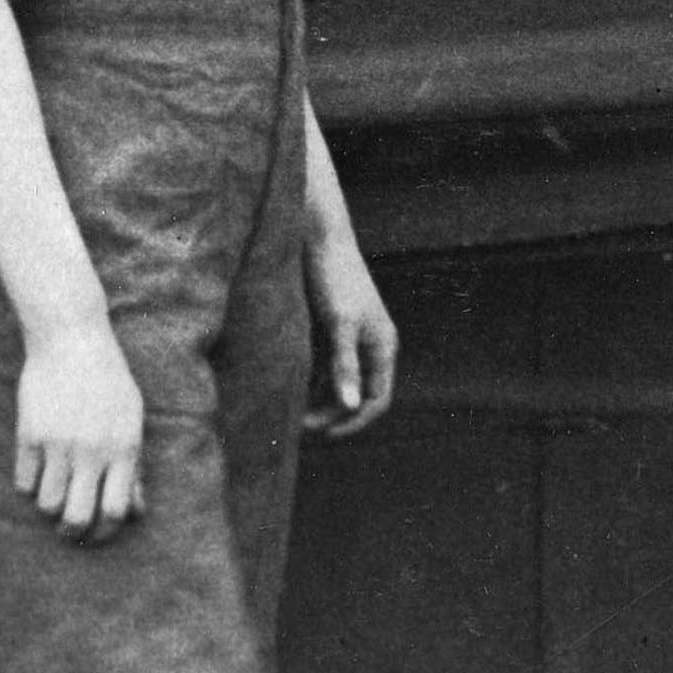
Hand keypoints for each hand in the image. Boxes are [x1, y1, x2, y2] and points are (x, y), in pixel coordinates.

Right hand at [11, 321, 148, 539]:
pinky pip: (24, 483)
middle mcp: (92, 451)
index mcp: (124, 448)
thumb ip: (134, 466)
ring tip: (54, 495)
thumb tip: (136, 511)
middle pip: (77, 517)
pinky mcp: (29, 435)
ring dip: (50, 507)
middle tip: (69, 529)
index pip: (115, 511)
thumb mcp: (131, 419)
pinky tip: (36, 473)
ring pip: (47, 505)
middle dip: (73, 532)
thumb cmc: (108, 381)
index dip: (106, 532)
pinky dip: (29, 486)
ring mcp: (58, 444)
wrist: (72, 340)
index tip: (97, 534)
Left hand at [308, 232, 399, 435]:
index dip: (354, 422)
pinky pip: (327, 366)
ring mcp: (352, 338)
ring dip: (321, 399)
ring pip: (341, 382)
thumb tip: (349, 407)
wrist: (319, 238)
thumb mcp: (339, 325)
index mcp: (383, 346)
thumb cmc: (334, 279)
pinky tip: (289, 384)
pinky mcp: (333, 329)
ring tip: (292, 408)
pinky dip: (312, 380)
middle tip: (299, 424)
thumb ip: (344, 366)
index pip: (377, 400)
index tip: (324, 434)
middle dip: (333, 414)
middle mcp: (372, 345)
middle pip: (358, 395)